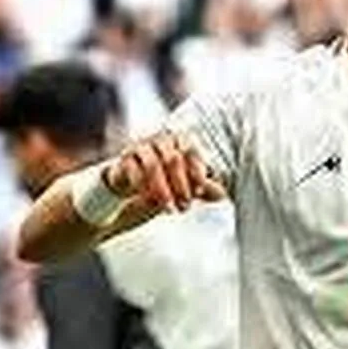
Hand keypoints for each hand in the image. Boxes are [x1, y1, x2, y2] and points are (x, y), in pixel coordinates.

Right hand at [105, 132, 226, 212]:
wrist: (134, 188)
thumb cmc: (168, 182)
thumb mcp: (190, 186)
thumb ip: (206, 188)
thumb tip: (223, 194)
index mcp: (180, 140)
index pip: (191, 151)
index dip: (197, 171)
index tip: (201, 190)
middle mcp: (160, 139)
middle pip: (173, 159)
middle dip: (181, 185)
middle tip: (186, 206)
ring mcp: (140, 147)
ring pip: (152, 165)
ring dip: (162, 190)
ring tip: (170, 209)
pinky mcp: (123, 160)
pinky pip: (132, 172)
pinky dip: (144, 189)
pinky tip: (151, 202)